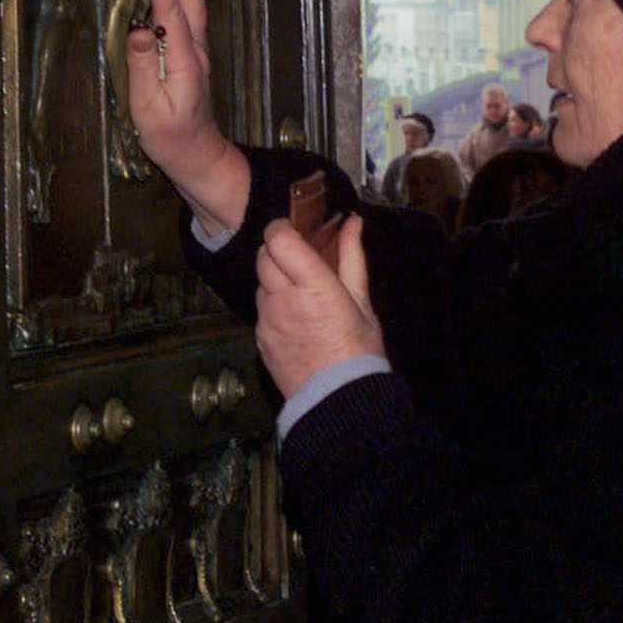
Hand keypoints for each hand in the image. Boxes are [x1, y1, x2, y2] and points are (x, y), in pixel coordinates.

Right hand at [128, 0, 249, 231]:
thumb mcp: (147, 109)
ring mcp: (197, 46)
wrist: (197, 153)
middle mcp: (195, 47)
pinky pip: (187, 5)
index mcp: (184, 61)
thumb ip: (143, 68)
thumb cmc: (169, 137)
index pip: (172, 10)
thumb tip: (138, 29)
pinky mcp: (192, 48)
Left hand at [255, 214, 382, 397]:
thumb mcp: (362, 301)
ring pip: (260, 283)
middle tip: (299, 261)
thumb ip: (351, 257)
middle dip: (278, 252)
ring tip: (300, 295)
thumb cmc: (359, 350)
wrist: (340, 401)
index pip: (279, 240)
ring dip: (274, 280)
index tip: (294, 231)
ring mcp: (268, 321)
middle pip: (263, 256)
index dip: (282, 229)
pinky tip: (294, 320)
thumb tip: (353, 222)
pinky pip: (260, 310)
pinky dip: (272, 306)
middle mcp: (284, 300)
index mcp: (314, 286)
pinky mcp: (260, 339)